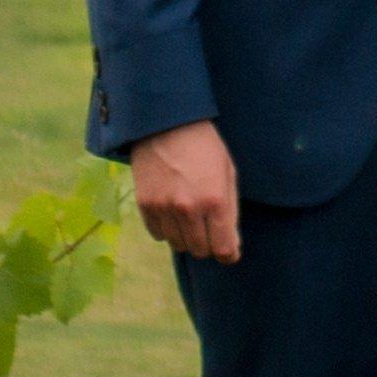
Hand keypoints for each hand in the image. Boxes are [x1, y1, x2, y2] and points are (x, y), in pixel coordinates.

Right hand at [128, 121, 245, 263]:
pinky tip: (171, 209)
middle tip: (208, 225)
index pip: (224, 250)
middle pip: (200, 251)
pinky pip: (158, 235)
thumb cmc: (204, 146)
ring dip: (186, 236)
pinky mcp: (145, 205)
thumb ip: (230, 212)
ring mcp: (164, 208)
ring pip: (178, 245)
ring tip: (189, 213)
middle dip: (208, 243)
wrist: (166, 123)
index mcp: (215, 200)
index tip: (229, 251)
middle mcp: (189, 208)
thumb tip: (231, 247)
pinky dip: (166, 228)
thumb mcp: (227, 173)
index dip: (229, 254)